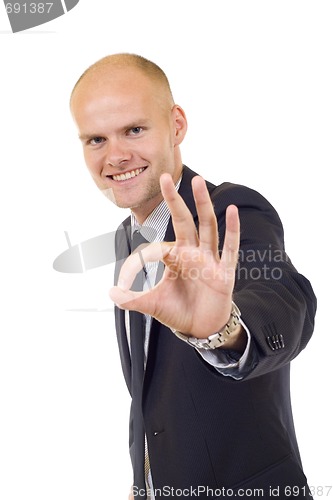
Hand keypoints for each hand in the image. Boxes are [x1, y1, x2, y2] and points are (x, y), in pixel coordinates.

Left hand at [109, 174, 239, 338]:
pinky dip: (232, 230)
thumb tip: (110, 293)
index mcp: (175, 258)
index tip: (127, 276)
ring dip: (203, 205)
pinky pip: (230, 248)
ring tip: (199, 182)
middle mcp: (192, 253)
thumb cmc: (179, 310)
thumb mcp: (152, 304)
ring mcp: (210, 260)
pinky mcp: (224, 272)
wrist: (202, 328)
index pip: (157, 247)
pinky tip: (231, 211)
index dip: (141, 258)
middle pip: (184, 220)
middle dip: (174, 200)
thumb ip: (131, 299)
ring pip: (207, 227)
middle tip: (164, 176)